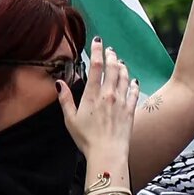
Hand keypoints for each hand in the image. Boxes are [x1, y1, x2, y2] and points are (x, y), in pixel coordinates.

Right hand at [61, 40, 139, 168]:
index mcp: (92, 95)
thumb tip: (59, 83)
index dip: (97, 51)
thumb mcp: (70, 119)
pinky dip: (134, 83)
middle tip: (110, 50)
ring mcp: (121, 101)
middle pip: (112, 68)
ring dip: (122, 67)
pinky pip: (134, 91)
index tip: (97, 42)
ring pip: (125, 77)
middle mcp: (109, 94)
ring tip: (120, 61)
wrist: (107, 152)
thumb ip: (65, 100)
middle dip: (111, 56)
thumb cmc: (87, 139)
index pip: (96, 66)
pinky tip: (133, 80)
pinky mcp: (130, 109)